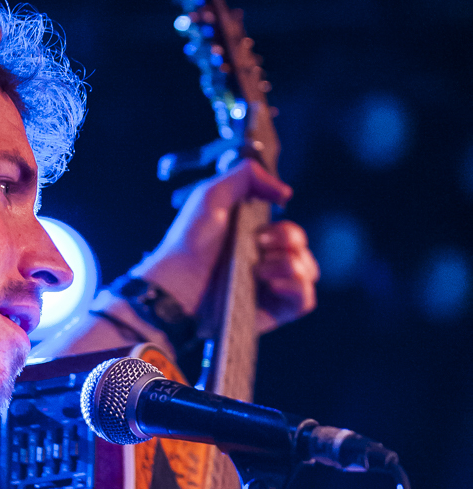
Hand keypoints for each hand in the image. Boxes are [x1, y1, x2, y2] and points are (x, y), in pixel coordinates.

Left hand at [132, 159, 318, 332]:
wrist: (178, 283)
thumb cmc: (190, 241)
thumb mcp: (213, 194)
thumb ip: (247, 176)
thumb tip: (285, 193)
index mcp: (255, 241)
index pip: (291, 233)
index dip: (284, 228)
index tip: (261, 229)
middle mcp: (265, 264)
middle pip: (302, 247)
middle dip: (288, 239)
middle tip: (258, 243)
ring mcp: (270, 289)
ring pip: (309, 271)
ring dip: (290, 264)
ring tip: (258, 270)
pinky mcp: (272, 312)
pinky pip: (305, 300)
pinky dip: (296, 288)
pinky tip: (270, 285)